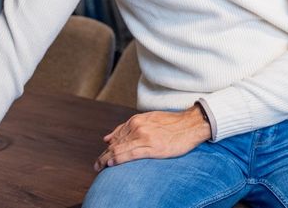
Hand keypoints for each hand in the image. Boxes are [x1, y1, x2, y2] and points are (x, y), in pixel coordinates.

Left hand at [93, 105, 210, 170]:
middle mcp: (137, 127)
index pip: (115, 137)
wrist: (191, 124)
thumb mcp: (148, 120)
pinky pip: (130, 154)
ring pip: (119, 149)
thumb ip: (127, 127)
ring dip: (106, 159)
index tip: (101, 157)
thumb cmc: (172, 123)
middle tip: (96, 166)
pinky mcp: (152, 147)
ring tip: (100, 167)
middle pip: (115, 144)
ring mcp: (144, 137)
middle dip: (103, 156)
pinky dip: (118, 159)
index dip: (106, 148)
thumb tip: (107, 137)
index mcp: (136, 120)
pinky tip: (111, 164)